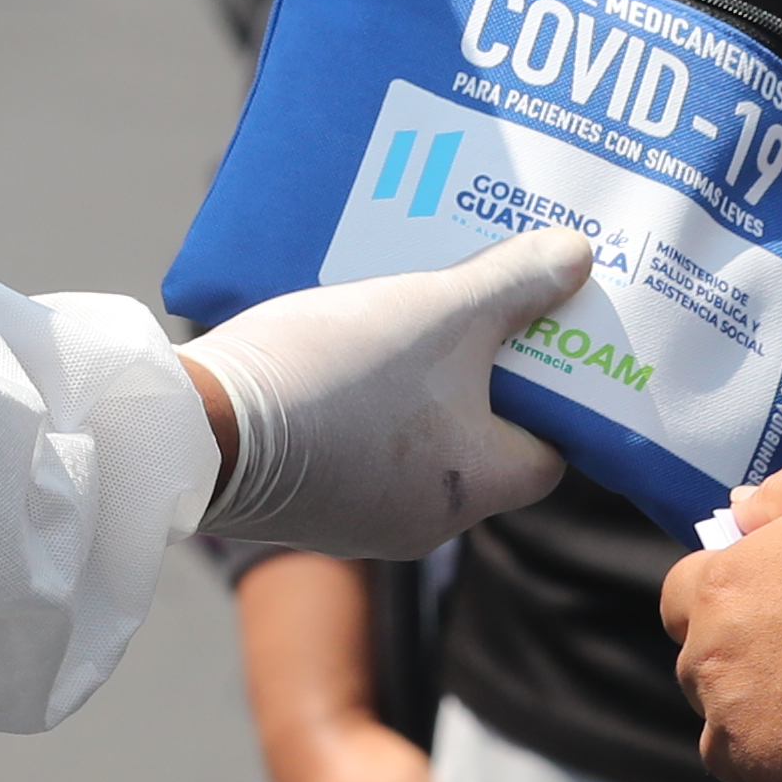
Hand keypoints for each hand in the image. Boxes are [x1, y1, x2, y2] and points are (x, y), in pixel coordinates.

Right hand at [179, 233, 583, 557]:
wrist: (201, 428)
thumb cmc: (337, 375)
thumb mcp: (438, 310)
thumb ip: (513, 284)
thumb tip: (579, 259)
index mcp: (474, 487)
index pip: (549, 452)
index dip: (552, 395)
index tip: (537, 339)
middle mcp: (423, 523)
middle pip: (479, 445)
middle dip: (476, 379)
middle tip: (470, 311)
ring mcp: (357, 521)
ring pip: (412, 446)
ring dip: (411, 391)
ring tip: (400, 318)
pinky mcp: (302, 507)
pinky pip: (354, 452)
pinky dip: (357, 409)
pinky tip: (338, 354)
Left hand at [660, 462, 781, 781]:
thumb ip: (779, 496)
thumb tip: (738, 510)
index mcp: (717, 593)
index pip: (679, 598)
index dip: (720, 599)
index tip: (762, 604)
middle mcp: (712, 669)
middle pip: (704, 672)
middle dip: (741, 667)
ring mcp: (741, 740)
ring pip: (727, 743)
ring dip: (758, 732)